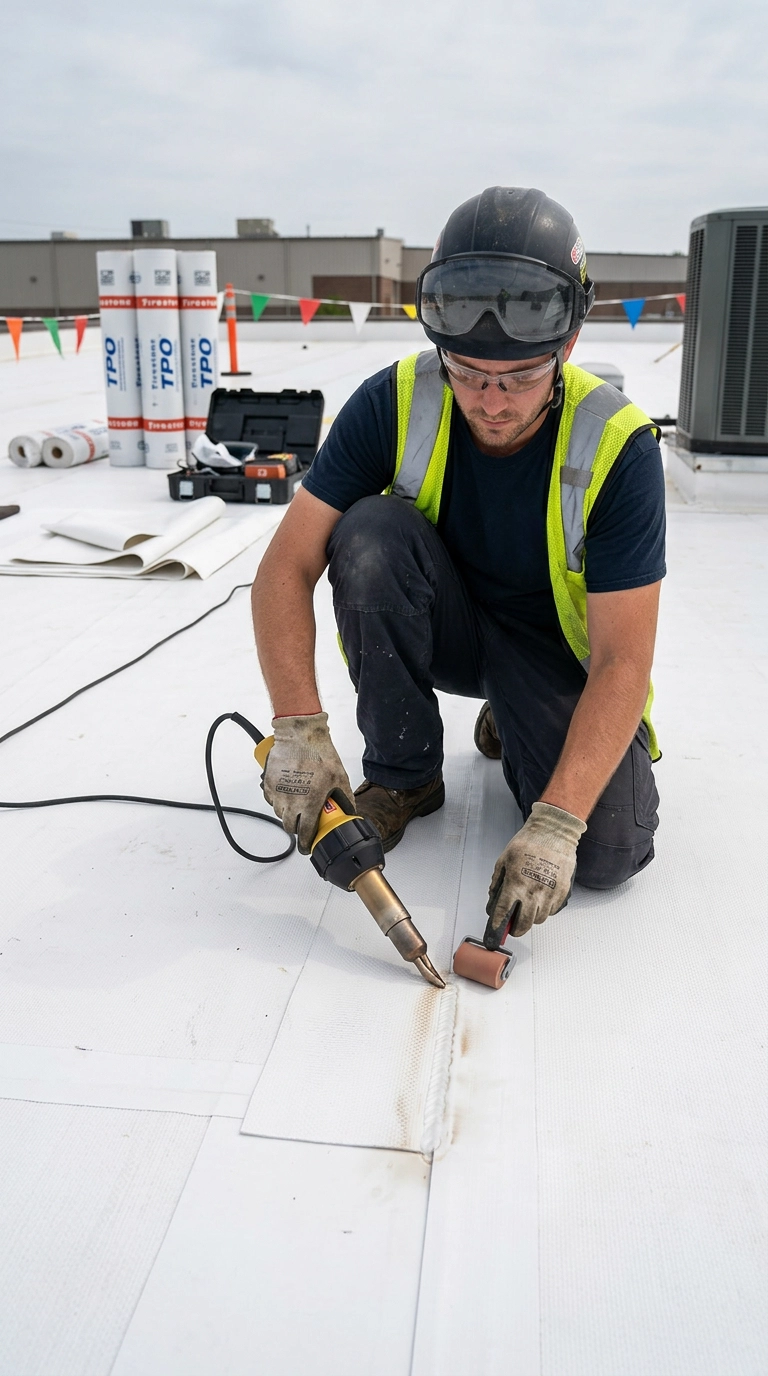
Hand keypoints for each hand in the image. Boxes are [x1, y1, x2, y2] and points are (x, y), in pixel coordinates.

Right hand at [262, 712, 352, 854]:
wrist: (300, 735)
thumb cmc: (320, 753)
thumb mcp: (339, 777)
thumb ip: (345, 798)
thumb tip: (350, 811)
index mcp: (309, 803)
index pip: (304, 833)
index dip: (305, 843)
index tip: (306, 846)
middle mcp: (291, 801)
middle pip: (289, 826)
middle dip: (296, 828)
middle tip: (303, 822)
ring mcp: (278, 792)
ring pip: (279, 813)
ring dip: (287, 813)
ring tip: (297, 804)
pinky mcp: (269, 783)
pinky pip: (271, 799)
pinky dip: (277, 800)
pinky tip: (287, 793)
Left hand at [484, 802, 586, 944]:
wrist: (554, 832)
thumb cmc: (529, 842)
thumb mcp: (505, 858)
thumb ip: (498, 880)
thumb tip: (494, 897)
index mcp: (516, 883)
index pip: (503, 911)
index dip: (498, 924)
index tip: (495, 930)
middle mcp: (533, 891)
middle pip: (524, 923)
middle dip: (516, 929)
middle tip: (513, 928)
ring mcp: (550, 893)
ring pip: (540, 919)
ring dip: (532, 919)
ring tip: (528, 911)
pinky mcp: (562, 891)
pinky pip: (552, 910)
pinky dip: (545, 910)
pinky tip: (540, 902)